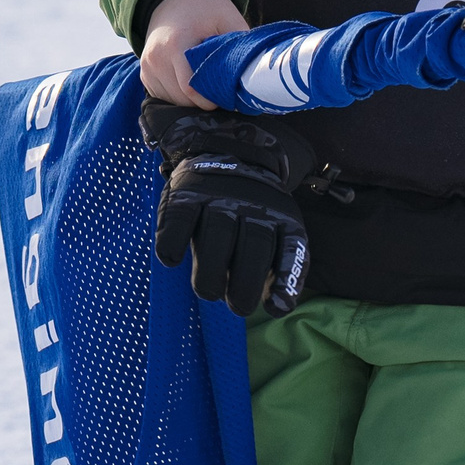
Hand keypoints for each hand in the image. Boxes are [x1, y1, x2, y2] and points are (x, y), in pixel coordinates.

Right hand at [140, 0, 248, 108]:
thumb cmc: (206, 8)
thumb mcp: (229, 20)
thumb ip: (240, 48)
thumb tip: (252, 80)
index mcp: (176, 44)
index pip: (191, 88)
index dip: (212, 98)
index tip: (228, 95)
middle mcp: (156, 58)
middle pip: (183, 99)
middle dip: (205, 100)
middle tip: (222, 88)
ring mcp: (147, 67)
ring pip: (174, 101)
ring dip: (193, 100)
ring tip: (207, 80)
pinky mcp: (145, 73)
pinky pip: (165, 97)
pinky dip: (180, 96)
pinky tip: (192, 79)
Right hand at [142, 107, 317, 316]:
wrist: (226, 155)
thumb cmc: (252, 219)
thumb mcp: (276, 238)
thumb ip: (281, 272)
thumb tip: (278, 309)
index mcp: (284, 219)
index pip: (293, 249)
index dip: (286, 281)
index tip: (275, 309)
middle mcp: (255, 205)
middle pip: (254, 246)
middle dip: (244, 288)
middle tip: (236, 306)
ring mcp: (220, 196)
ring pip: (216, 237)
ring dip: (209, 276)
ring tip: (208, 290)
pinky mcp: (186, 193)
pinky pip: (177, 222)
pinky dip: (171, 246)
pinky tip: (174, 260)